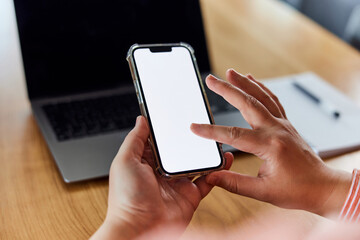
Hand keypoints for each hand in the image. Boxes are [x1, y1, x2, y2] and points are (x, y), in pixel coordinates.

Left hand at [92, 116, 233, 239]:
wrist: (139, 229)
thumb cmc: (126, 198)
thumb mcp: (125, 161)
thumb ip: (135, 139)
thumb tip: (141, 120)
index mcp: (146, 162)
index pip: (161, 141)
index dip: (169, 129)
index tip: (179, 114)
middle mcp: (163, 172)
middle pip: (180, 151)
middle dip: (190, 139)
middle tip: (202, 126)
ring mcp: (178, 184)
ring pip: (196, 164)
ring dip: (206, 153)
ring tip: (216, 140)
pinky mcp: (190, 196)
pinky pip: (207, 181)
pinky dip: (217, 172)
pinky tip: (223, 160)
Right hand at [191, 69, 350, 215]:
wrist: (324, 187)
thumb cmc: (299, 190)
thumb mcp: (264, 192)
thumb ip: (235, 183)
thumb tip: (213, 176)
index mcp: (270, 146)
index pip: (233, 135)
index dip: (211, 131)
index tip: (195, 127)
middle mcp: (277, 130)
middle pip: (247, 103)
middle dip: (227, 90)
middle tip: (211, 80)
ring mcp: (283, 124)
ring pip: (261, 97)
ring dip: (244, 83)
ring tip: (230, 73)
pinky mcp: (286, 125)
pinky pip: (273, 100)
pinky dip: (261, 89)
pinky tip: (253, 82)